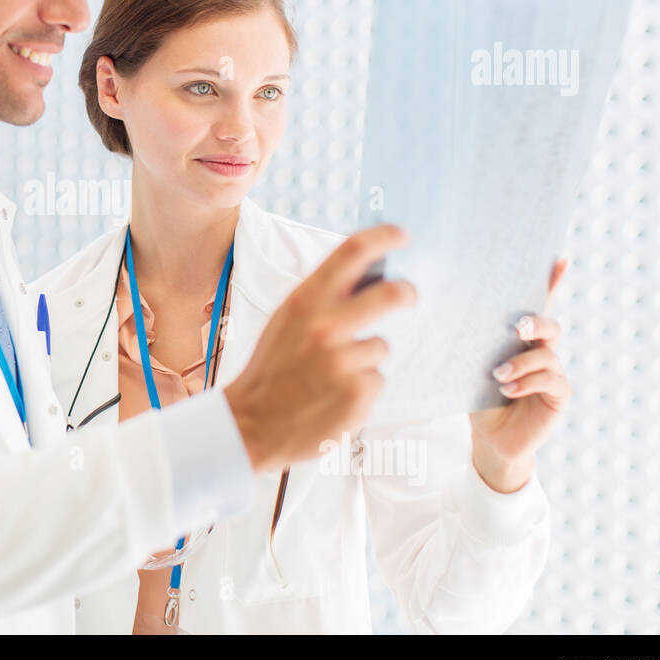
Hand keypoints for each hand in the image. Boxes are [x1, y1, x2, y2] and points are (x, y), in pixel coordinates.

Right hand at [225, 224, 416, 472]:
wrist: (250, 424)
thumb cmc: (270, 370)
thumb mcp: (284, 322)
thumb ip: (320, 301)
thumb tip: (367, 278)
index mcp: (303, 302)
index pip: (351, 253)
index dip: (383, 237)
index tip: (401, 235)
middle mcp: (325, 327)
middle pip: (390, 294)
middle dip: (406, 292)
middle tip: (408, 295)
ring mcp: (344, 362)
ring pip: (379, 346)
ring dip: (363, 359)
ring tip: (331, 376)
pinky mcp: (358, 394)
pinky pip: (377, 380)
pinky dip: (361, 389)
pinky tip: (333, 397)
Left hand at [469, 257, 571, 491]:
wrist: (490, 438)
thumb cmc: (478, 398)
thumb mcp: (472, 367)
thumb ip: (474, 345)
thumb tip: (451, 313)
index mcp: (521, 340)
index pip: (539, 305)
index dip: (552, 282)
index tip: (560, 258)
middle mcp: (542, 351)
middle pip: (549, 325)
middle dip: (535, 322)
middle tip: (517, 328)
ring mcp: (553, 372)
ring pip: (548, 355)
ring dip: (521, 363)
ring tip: (497, 375)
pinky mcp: (559, 396)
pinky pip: (551, 381)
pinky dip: (527, 383)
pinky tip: (507, 391)